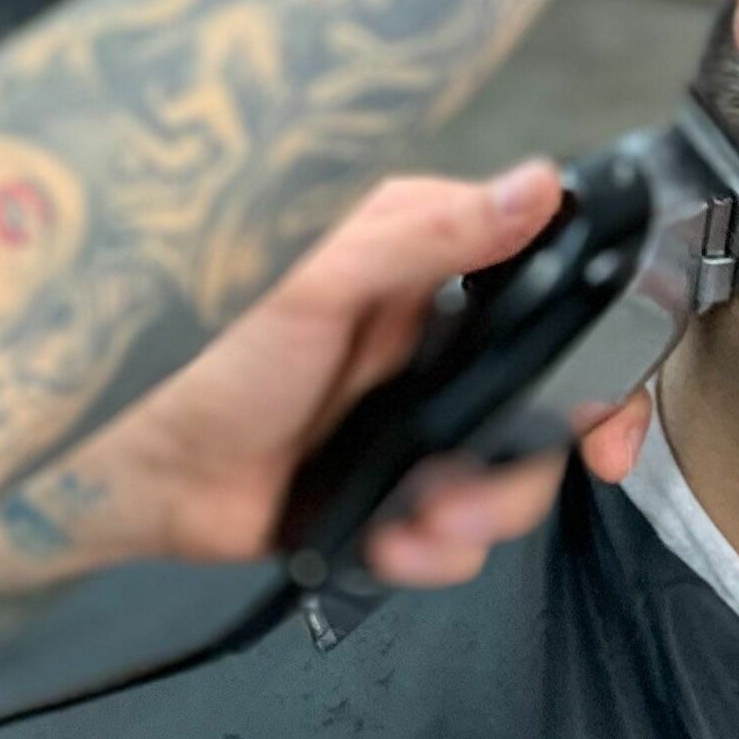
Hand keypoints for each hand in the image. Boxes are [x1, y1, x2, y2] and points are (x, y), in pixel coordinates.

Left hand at [87, 167, 648, 590]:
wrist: (134, 470)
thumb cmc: (201, 353)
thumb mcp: (313, 281)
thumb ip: (424, 234)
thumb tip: (536, 187)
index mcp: (415, 266)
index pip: (548, 290)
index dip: (597, 354)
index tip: (604, 418)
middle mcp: (423, 340)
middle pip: (543, 404)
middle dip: (526, 465)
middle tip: (478, 493)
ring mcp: (409, 419)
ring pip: (505, 477)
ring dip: (479, 516)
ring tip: (420, 527)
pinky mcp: (386, 489)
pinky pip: (452, 531)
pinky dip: (433, 551)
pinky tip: (393, 547)